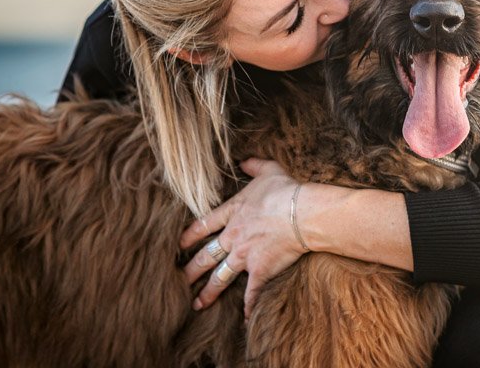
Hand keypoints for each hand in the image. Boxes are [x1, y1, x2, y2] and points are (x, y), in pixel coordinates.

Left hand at [179, 158, 309, 318]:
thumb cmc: (286, 191)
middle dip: (191, 269)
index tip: (178, 245)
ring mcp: (244, 255)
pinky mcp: (260, 270)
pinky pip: (251, 293)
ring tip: (196, 304)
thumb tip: (244, 160)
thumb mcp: (269, 171)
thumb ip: (254, 166)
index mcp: (233, 212)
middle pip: (206, 255)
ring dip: (208, 292)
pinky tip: (242, 319)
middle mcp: (233, 236)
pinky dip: (247, 307)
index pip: (203, 225)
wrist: (302, 212)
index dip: (189, 235)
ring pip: (220, 277)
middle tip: (178, 280)